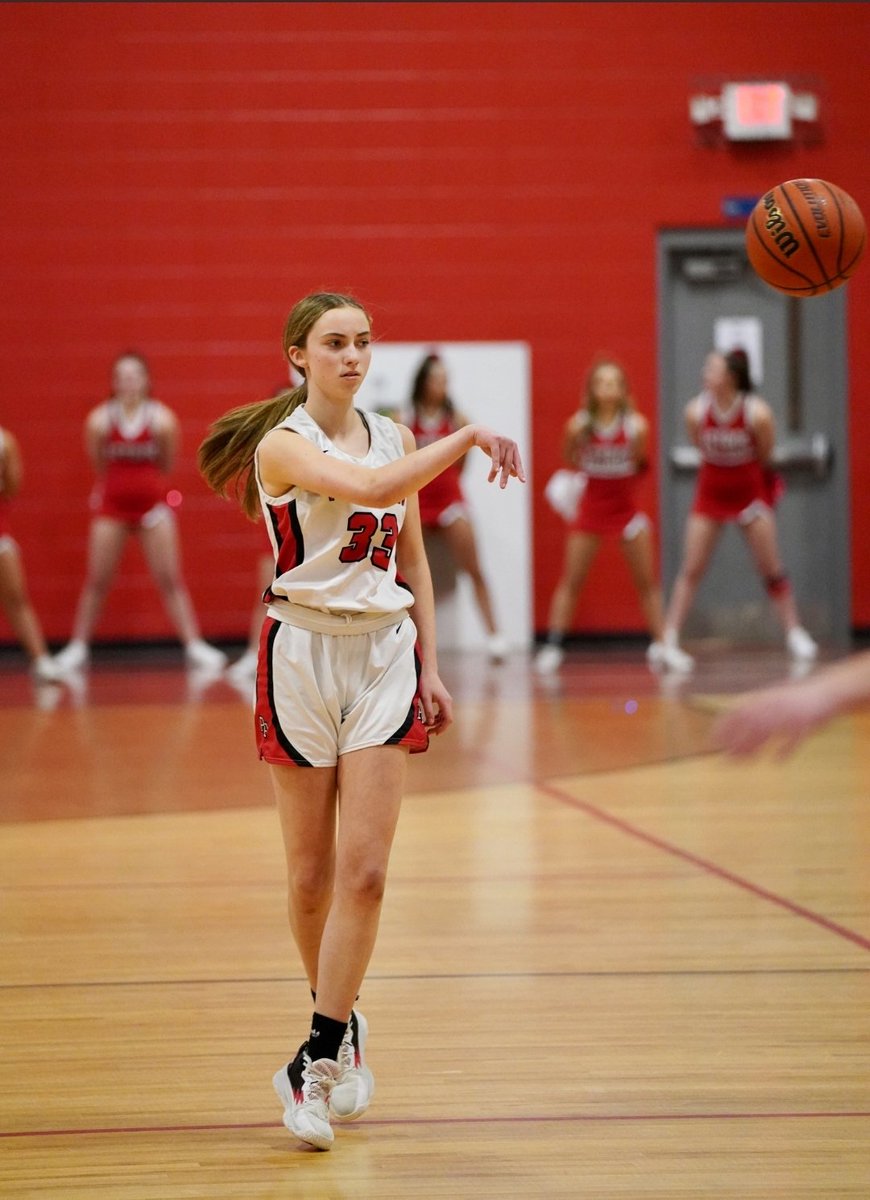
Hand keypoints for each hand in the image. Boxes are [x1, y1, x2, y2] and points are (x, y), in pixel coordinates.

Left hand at [419, 667, 453, 735]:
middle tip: (428, 732)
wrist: (428, 672)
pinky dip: (437, 717)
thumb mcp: (425, 698)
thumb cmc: (426, 682)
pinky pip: (442, 712)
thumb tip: (430, 723)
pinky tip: (429, 719)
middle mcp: (448, 702)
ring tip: (427, 726)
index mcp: (445, 702)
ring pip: (444, 716)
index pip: (448, 719)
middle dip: (438, 726)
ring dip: (437, 722)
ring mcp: (446, 701)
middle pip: (447, 719)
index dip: (442, 728)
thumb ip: (428, 711)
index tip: (435, 733)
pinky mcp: (443, 700)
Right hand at [470, 425, 525, 488]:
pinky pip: (496, 455)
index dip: (520, 471)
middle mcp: (510, 443)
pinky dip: (495, 463)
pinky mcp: (495, 440)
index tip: (523, 481)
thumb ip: (507, 464)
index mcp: (514, 447)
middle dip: (505, 476)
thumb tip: (516, 475)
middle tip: (502, 487)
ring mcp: (503, 441)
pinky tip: (495, 471)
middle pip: (508, 463)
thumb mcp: (500, 456)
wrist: (478, 433)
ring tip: (490, 481)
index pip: (518, 462)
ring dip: (494, 472)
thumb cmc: (490, 445)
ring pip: (500, 461)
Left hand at [712, 682, 831, 758]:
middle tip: (726, 759)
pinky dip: (785, 751)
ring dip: (754, 748)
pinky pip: (794, 739)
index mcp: (764, 698)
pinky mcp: (807, 723)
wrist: (827, 691)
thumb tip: (732, 719)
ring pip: (768, 732)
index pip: (738, 711)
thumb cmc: (797, 697)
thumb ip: (756, 708)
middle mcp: (775, 704)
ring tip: (744, 762)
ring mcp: (791, 714)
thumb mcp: (773, 697)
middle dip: (736, 742)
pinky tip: (777, 761)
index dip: (724, 726)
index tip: (713, 740)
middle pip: (750, 724)